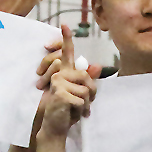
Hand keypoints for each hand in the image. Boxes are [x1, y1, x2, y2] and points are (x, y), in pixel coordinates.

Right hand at [41, 25, 96, 139]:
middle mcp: (59, 75)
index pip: (65, 53)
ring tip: (74, 109)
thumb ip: (87, 81)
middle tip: (83, 104)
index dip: (66, 39)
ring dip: (85, 103)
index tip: (64, 25)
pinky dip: (80, 110)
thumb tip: (97, 66)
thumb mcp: (79, 95)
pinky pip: (81, 99)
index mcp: (63, 73)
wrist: (54, 126)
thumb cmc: (66, 110)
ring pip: (85, 88)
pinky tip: (70, 113)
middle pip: (85, 76)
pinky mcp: (59, 93)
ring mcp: (57, 83)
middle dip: (91, 92)